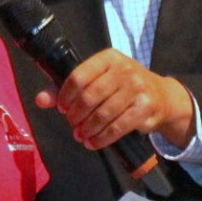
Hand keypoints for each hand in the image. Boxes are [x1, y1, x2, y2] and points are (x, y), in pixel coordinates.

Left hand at [34, 48, 195, 152]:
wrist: (161, 97)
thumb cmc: (123, 88)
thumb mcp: (98, 81)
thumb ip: (68, 89)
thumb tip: (40, 100)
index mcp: (109, 58)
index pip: (79, 76)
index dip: (65, 95)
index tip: (62, 108)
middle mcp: (125, 69)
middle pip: (90, 96)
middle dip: (76, 115)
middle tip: (72, 125)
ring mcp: (137, 88)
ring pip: (103, 114)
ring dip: (87, 129)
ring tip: (80, 136)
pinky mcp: (145, 108)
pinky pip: (117, 127)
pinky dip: (101, 138)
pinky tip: (93, 142)